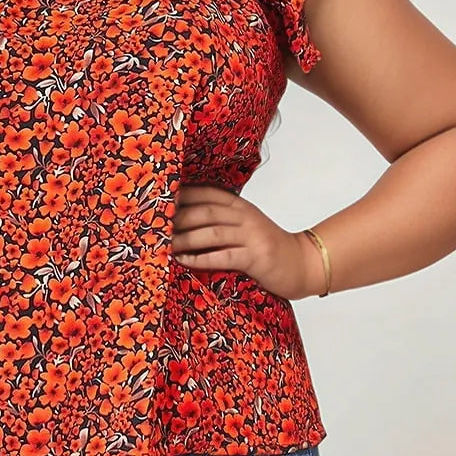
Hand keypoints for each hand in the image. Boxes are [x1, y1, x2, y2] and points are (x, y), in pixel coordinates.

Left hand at [171, 183, 321, 300]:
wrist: (302, 263)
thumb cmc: (264, 246)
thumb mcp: (244, 225)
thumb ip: (219, 219)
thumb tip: (179, 219)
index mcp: (240, 205)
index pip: (206, 192)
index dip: (181, 194)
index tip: (157, 201)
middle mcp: (245, 216)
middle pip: (205, 211)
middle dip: (177, 218)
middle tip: (154, 227)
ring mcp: (252, 236)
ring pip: (212, 233)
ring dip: (184, 239)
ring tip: (163, 245)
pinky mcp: (256, 257)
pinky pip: (224, 256)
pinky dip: (201, 258)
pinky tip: (184, 261)